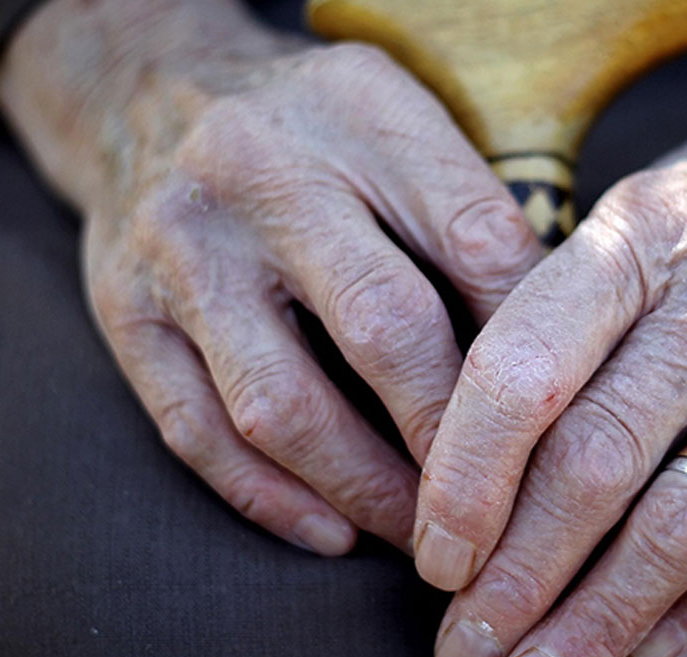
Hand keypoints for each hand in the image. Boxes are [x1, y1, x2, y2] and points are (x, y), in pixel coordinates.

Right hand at [0, 0, 539, 553]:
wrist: (141, 91)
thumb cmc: (308, 124)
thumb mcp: (399, 118)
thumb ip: (469, 213)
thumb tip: (551, 349)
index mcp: (356, 112)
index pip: (475, 241)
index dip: (527, 344)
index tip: (560, 417)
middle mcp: (258, 176)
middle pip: (382, 327)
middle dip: (451, 434)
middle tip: (500, 504)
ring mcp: (181, 252)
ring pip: (280, 406)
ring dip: (365, 490)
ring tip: (424, 534)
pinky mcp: (126, 316)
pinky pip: (197, 432)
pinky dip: (271, 500)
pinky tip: (333, 532)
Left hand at [414, 102, 686, 656]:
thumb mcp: (635, 210)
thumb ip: (557, 315)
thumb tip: (458, 454)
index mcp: (642, 238)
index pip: (526, 372)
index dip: (465, 480)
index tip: (432, 557)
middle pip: (597, 468)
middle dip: (516, 581)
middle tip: (464, 651)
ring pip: (684, 527)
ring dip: (598, 623)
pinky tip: (646, 654)